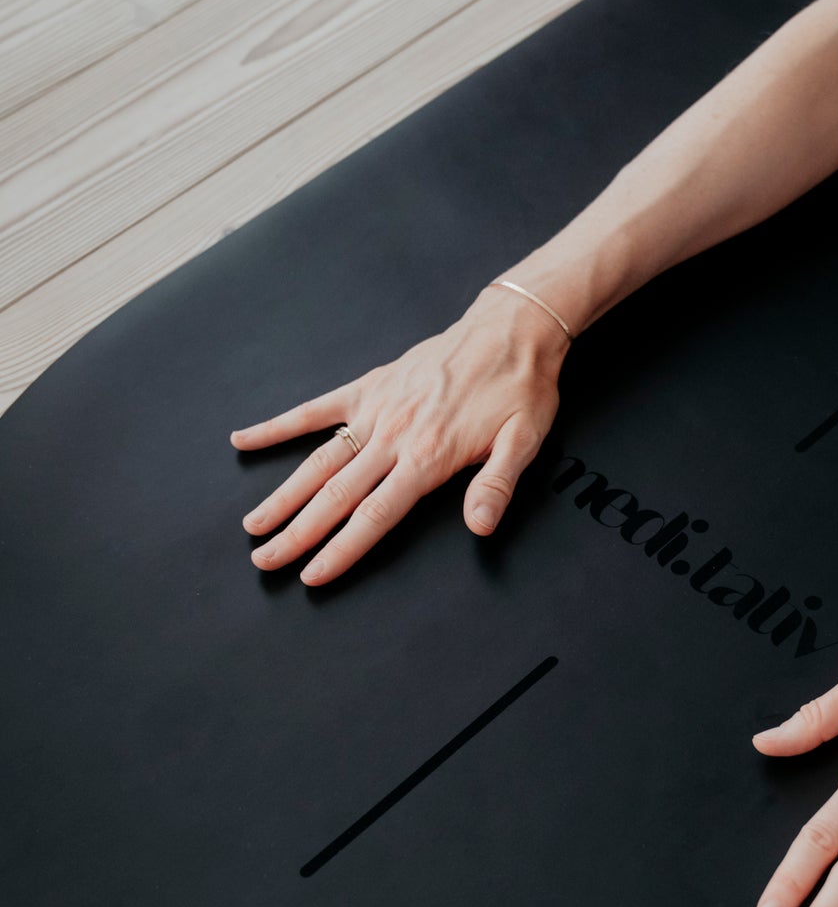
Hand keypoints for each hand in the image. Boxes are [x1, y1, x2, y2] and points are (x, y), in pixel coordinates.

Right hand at [230, 286, 568, 584]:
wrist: (509, 330)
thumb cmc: (519, 388)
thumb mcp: (524, 440)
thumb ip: (496, 485)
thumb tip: (480, 526)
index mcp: (428, 456)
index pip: (373, 515)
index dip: (340, 549)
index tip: (310, 576)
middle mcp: (392, 436)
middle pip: (335, 496)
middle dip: (297, 534)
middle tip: (264, 561)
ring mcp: (375, 410)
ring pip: (318, 462)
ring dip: (283, 496)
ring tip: (253, 524)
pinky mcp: (368, 387)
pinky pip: (315, 409)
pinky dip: (278, 425)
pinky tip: (244, 439)